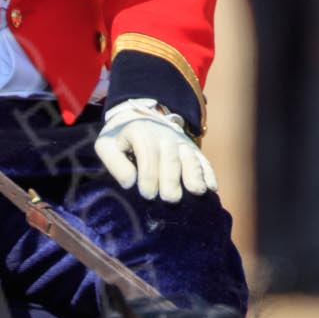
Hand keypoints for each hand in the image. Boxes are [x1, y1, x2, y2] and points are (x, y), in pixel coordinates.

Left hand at [94, 99, 217, 202]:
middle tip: (170, 199)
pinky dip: (208, 173)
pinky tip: (212, 187)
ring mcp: (179, 141)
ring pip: (189, 157)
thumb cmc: (119, 139)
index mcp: (140, 132)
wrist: (137, 117)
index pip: (147, 155)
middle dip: (171, 180)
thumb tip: (130, 183)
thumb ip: (115, 163)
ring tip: (197, 192)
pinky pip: (202, 160)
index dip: (148, 176)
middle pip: (170, 159)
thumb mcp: (106, 146)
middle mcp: (163, 135)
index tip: (147, 195)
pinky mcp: (190, 148)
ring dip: (194, 175)